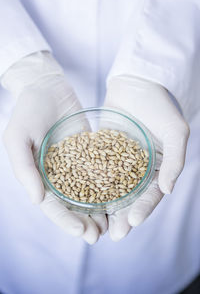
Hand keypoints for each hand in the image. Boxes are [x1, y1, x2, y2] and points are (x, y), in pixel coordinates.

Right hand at [2, 52, 106, 243]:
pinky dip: (109, 186)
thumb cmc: (27, 111)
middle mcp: (58, 174)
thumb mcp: (18, 138)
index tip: (81, 231)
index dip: (65, 221)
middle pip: (72, 204)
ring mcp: (75, 163)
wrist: (47, 87)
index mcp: (39, 176)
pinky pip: (100, 171)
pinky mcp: (90, 151)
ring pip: (88, 192)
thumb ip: (25, 169)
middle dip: (85, 222)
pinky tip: (121, 197)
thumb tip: (37, 200)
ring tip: (112, 225)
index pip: (52, 205)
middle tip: (99, 236)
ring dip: (99, 210)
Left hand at [104, 76, 188, 240]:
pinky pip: (95, 170)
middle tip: (114, 234)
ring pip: (112, 189)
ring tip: (97, 224)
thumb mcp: (176, 130)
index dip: (144, 209)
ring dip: (106, 207)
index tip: (132, 222)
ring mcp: (118, 161)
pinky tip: (80, 197)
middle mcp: (138, 168)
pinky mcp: (101, 152)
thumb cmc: (160, 105)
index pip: (152, 194)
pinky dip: (89, 184)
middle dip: (123, 216)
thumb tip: (169, 190)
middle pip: (131, 198)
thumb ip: (176, 160)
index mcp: (159, 167)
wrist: (136, 84)